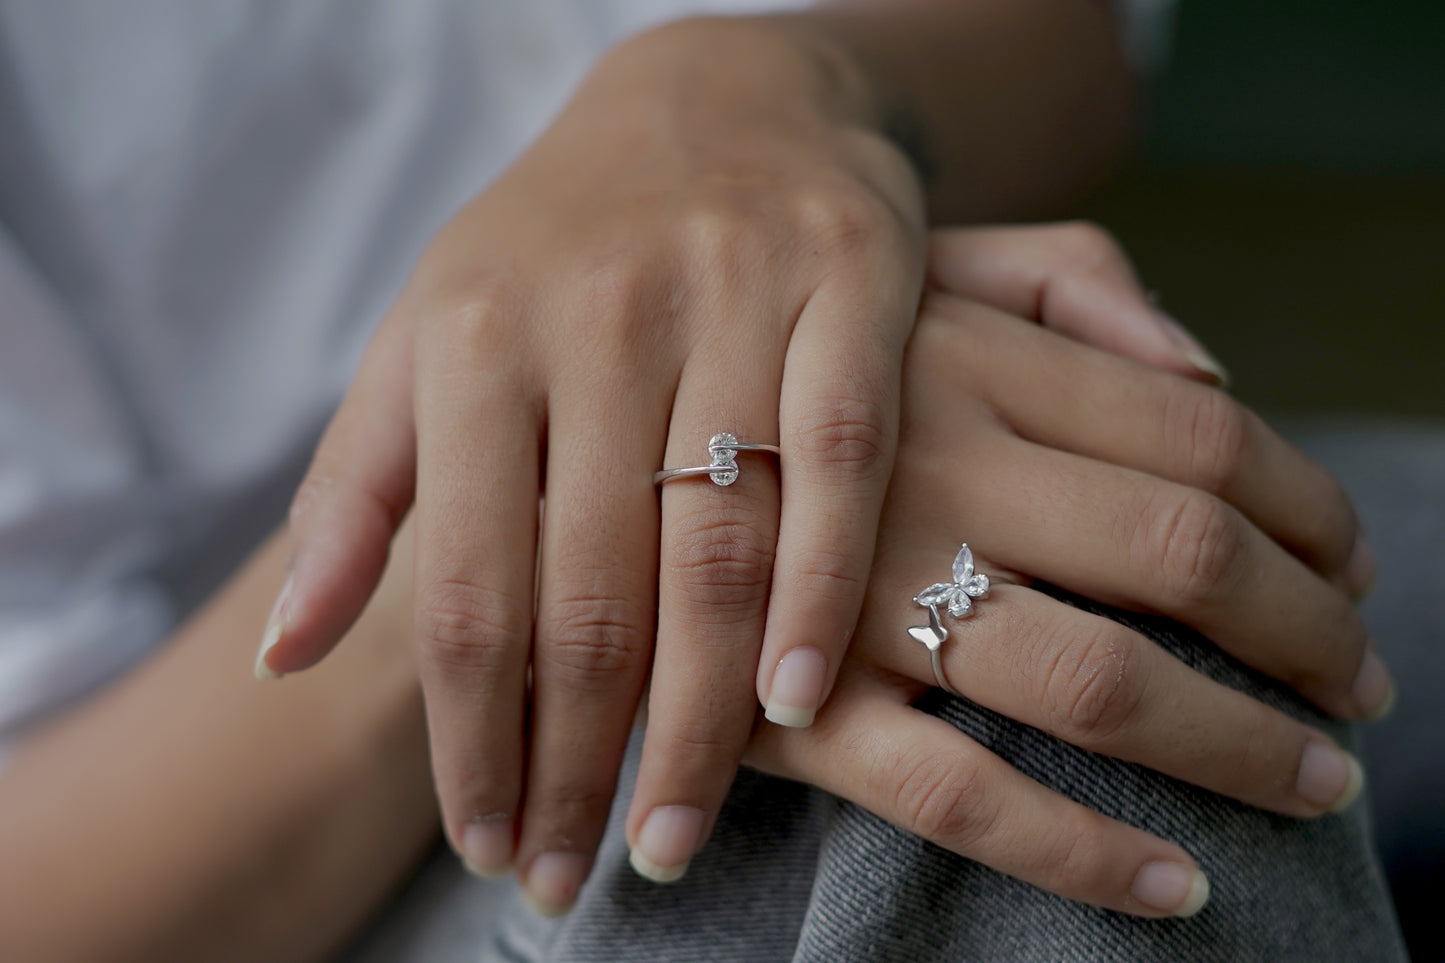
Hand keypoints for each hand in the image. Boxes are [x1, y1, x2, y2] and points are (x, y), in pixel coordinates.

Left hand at [260, 18, 927, 909]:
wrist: (720, 94)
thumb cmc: (560, 244)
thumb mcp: (430, 337)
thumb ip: (358, 490)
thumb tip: (288, 657)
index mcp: (472, 337)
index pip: (465, 588)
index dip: (474, 742)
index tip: (490, 846)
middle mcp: (598, 318)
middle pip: (588, 594)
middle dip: (578, 765)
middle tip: (578, 880)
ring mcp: (732, 297)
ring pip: (712, 549)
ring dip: (693, 722)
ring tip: (671, 838)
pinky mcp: (848, 287)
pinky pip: (837, 464)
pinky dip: (821, 592)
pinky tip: (798, 705)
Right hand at [744, 286, 1389, 917]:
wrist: (584, 447)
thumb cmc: (777, 356)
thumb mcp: (907, 267)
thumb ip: (1064, 277)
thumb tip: (1208, 369)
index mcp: (961, 356)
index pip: (1197, 432)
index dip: (1312, 510)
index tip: (1356, 570)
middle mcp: (925, 468)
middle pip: (1180, 554)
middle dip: (1308, 634)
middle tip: (1361, 689)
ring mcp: (858, 597)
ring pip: (1094, 680)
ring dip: (1236, 746)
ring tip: (1315, 784)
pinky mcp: (794, 713)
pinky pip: (960, 796)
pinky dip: (1082, 852)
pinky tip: (1174, 886)